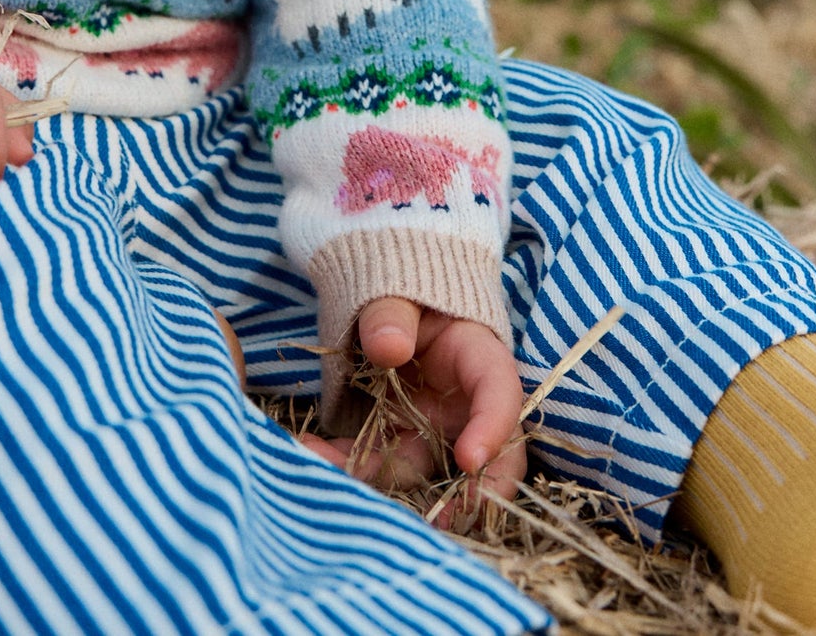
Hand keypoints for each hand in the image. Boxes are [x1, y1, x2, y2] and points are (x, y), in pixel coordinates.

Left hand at [302, 298, 525, 500]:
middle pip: (477, 460)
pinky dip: (348, 464)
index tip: (469, 460)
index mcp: (480, 361)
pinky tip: (314, 453)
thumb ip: (393, 313)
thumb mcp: (402, 292)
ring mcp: (433, 431)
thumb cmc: (408, 296)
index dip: (493, 431)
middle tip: (433, 523)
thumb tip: (388, 346)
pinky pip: (378, 463)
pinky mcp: (399, 442)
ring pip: (417, 470)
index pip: (501, 397)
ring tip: (324, 465)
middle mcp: (464, 409)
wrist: (390, 308)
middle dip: (457, 496)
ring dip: (375, 478)